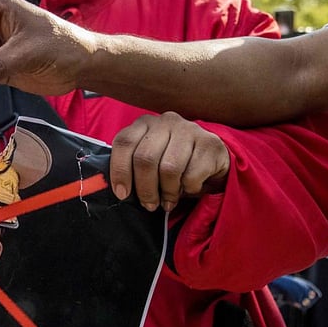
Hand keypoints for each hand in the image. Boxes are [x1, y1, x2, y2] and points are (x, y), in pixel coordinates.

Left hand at [110, 112, 229, 211]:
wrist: (211, 159)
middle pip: (145, 159)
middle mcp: (166, 121)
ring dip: (167, 192)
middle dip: (145, 189)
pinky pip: (191, 175)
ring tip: (168, 200)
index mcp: (144, 124)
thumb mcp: (148, 160)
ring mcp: (189, 129)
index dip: (120, 171)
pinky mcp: (210, 143)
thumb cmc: (171, 163)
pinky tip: (189, 187)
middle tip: (148, 205)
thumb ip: (131, 167)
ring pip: (169, 168)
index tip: (122, 194)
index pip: (124, 142)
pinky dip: (188, 188)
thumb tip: (116, 190)